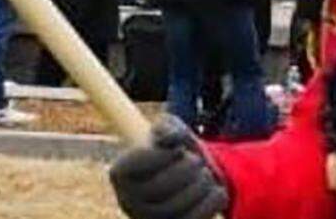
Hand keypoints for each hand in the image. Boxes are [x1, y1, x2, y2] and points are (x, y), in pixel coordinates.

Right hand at [109, 115, 228, 218]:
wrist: (191, 174)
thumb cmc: (176, 148)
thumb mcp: (172, 129)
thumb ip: (170, 128)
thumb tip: (169, 140)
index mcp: (120, 172)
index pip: (138, 163)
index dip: (164, 154)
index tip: (177, 149)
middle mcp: (127, 201)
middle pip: (160, 187)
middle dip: (188, 167)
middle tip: (196, 160)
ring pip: (177, 207)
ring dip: (201, 184)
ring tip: (205, 174)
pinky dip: (211, 201)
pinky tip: (215, 189)